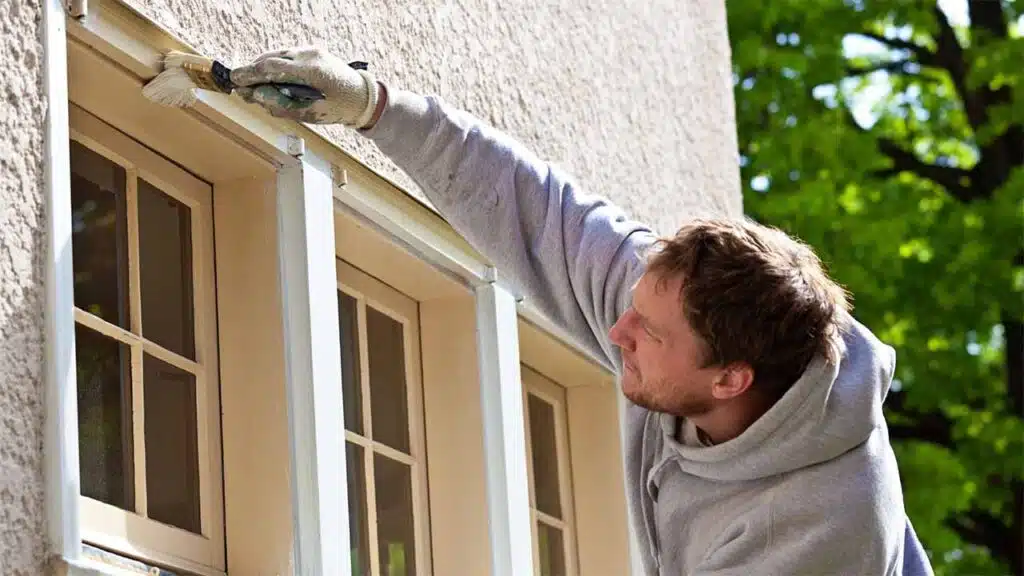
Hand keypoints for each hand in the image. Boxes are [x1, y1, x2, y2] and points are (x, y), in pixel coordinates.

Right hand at [230, 46, 379, 126]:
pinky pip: (287, 56)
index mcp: (311, 72)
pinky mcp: (313, 51)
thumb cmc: (338, 108)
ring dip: (262, 68)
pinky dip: (275, 66)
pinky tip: (270, 79)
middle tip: (240, 87)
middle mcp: (310, 56)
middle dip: (252, 72)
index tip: (235, 81)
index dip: (250, 74)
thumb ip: (281, 105)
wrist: (362, 96)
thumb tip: (255, 97)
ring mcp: (312, 51)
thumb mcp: (310, 113)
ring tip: (253, 85)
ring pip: (277, 55)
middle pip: (270, 59)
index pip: (271, 68)